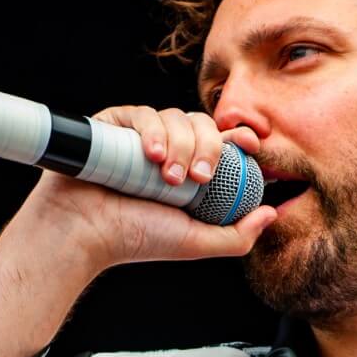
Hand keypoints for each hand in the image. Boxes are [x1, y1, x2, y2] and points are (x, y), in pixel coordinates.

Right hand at [13, 106, 277, 271]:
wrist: (85, 233)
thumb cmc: (135, 239)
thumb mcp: (196, 242)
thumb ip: (237, 235)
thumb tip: (271, 213)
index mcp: (189, 171)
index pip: (222, 142)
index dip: (241, 137)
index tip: (253, 144)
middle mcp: (168, 150)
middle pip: (204, 125)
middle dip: (208, 148)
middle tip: (199, 178)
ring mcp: (141, 135)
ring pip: (177, 118)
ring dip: (181, 145)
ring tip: (168, 178)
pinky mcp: (115, 124)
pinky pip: (143, 114)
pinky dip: (153, 132)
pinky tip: (151, 156)